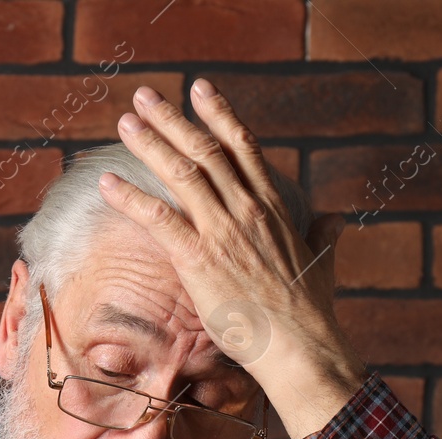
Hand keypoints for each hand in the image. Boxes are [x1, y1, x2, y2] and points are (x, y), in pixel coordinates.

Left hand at [101, 79, 368, 437]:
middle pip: (205, 150)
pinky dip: (130, 197)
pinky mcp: (199, 259)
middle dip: (172, 119)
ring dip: (149, 143)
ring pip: (181, 173)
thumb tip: (334, 219)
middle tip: (145, 96)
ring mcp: (223, 232)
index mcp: (274, 206)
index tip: (200, 90)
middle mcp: (248, 209)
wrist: (300, 346)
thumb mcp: (322, 262)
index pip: (244, 148)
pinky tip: (107, 182)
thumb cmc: (311, 313)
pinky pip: (157, 218)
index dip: (220, 114)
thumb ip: (323, 235)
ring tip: (125, 122)